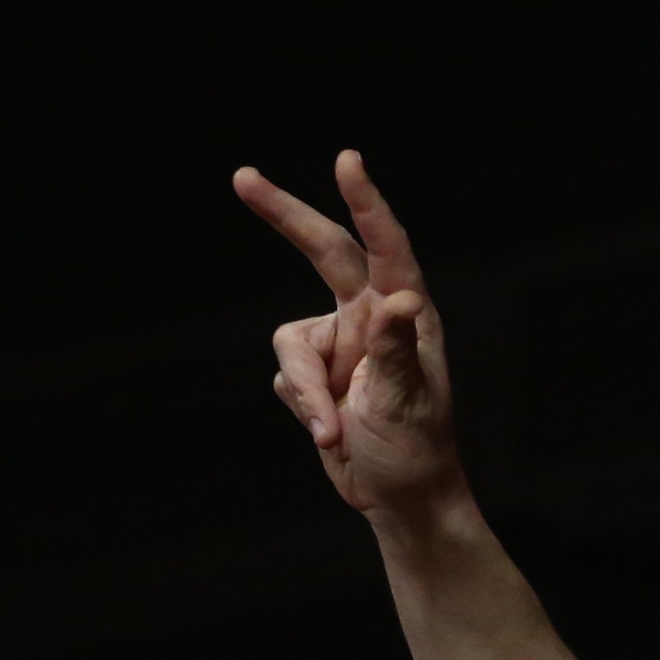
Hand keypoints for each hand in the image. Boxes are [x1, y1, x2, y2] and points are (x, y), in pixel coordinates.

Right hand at [234, 154, 465, 522]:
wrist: (398, 498)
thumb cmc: (416, 450)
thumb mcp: (406, 401)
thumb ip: (397, 350)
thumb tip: (404, 302)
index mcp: (404, 315)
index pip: (385, 247)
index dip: (366, 203)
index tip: (346, 161)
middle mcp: (371, 318)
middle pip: (322, 252)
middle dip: (283, 216)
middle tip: (243, 177)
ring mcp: (339, 344)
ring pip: (291, 345)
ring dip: (306, 392)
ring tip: (333, 431)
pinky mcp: (315, 374)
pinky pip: (287, 378)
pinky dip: (303, 407)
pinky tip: (331, 434)